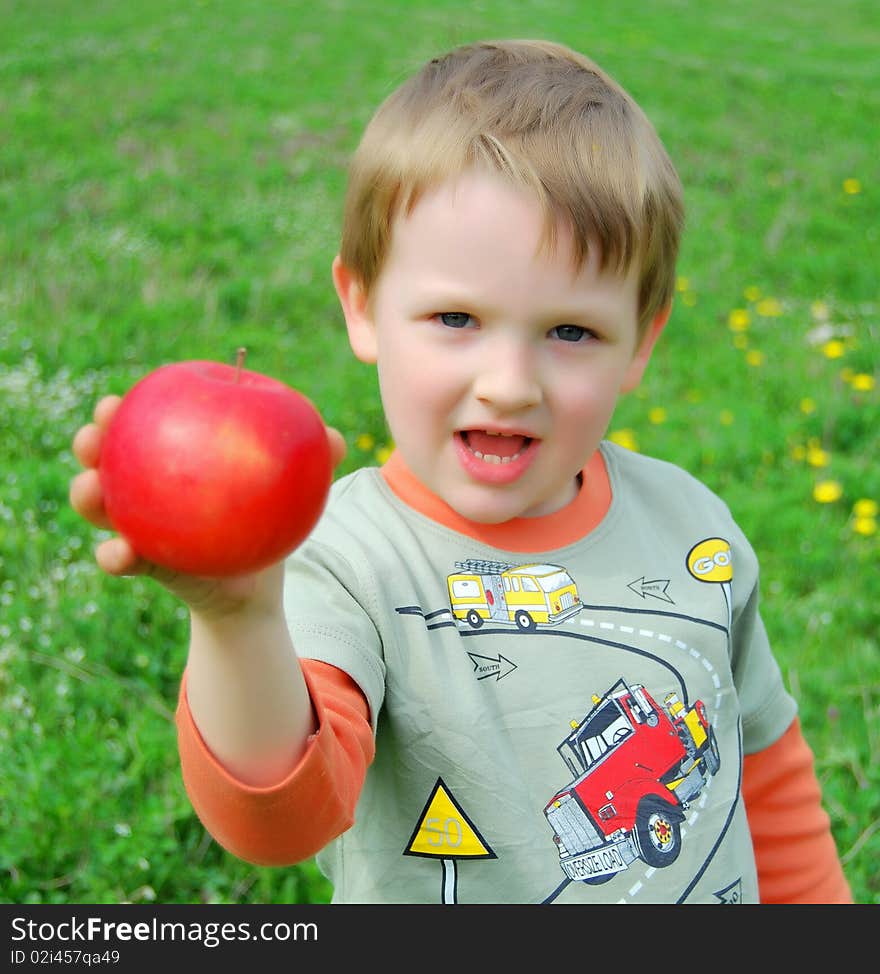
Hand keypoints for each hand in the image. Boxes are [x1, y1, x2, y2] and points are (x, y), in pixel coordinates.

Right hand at [69, 395, 346, 616]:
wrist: (255, 586)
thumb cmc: (268, 521)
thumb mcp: (289, 490)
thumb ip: (312, 461)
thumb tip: (337, 440)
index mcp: (175, 455)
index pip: (144, 421)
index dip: (125, 407)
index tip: (120, 399)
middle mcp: (146, 484)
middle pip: (105, 454)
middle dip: (91, 439)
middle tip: (95, 434)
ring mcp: (136, 523)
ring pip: (96, 504)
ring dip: (84, 494)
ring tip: (91, 491)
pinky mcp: (141, 562)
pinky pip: (117, 558)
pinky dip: (113, 555)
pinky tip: (120, 553)